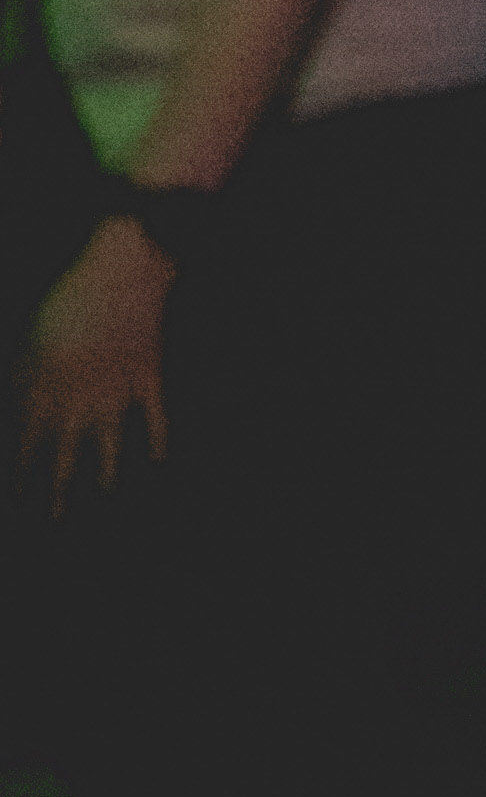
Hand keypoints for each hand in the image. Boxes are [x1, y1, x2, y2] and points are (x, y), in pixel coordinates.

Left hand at [21, 217, 171, 495]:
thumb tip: (16, 406)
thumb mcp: (28, 342)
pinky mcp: (148, 380)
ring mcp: (117, 396)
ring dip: (107, 472)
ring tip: (106, 492)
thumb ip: (21, 379)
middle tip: (56, 520)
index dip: (21, 475)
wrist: (119, 276)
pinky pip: (155, 420)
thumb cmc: (63, 302)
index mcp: (44, 393)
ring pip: (111, 446)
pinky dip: (157, 440)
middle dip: (59, 493)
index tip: (18, 497)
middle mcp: (79, 404)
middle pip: (67, 460)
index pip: (27, 448)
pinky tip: (158, 459)